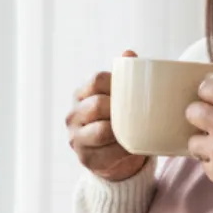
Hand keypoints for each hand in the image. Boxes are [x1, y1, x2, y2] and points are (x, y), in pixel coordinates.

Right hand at [66, 50, 149, 181]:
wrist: (113, 158)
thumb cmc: (117, 120)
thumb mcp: (120, 97)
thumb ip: (125, 76)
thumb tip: (129, 53)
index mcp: (81, 95)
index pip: (97, 80)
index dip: (116, 83)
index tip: (134, 90)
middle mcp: (74, 115)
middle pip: (98, 105)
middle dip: (120, 109)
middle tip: (139, 112)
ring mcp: (76, 138)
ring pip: (102, 131)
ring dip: (122, 131)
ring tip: (137, 130)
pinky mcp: (85, 158)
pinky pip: (108, 154)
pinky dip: (124, 151)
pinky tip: (134, 148)